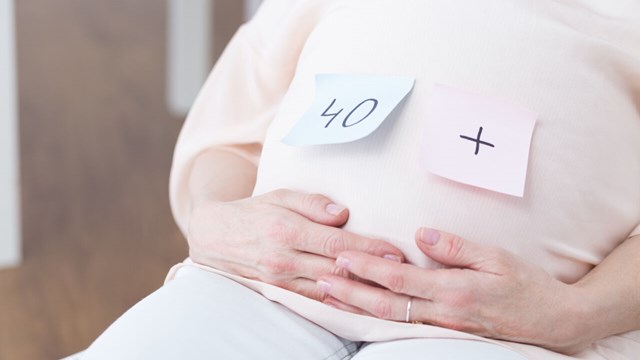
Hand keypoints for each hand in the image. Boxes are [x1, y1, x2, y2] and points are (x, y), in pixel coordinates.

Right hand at [187, 189, 403, 300]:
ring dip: (360, 291)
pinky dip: (337, 303)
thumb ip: (312, 204)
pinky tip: (359, 304)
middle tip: (403, 273)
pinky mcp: (278, 291)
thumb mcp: (280, 195)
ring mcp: (280, 279)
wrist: (213, 236)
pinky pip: (313, 301)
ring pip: (328, 289)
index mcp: (287, 229)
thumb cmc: (253, 211)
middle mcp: (284, 258)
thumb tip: (343, 214)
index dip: (369, 249)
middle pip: (337, 268)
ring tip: (388, 291)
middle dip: (372, 272)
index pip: (336, 242)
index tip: (395, 251)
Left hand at [317, 228, 597, 353]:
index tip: (342, 255)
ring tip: (329, 296)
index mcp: (454, 289)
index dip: (368, 267)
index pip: (400, 278)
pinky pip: (402, 326)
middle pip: (385, 304)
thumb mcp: (497, 258)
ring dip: (356, 307)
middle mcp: (443, 311)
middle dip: (350, 291)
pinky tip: (360, 311)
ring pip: (389, 320)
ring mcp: (442, 326)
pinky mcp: (445, 332)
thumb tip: (422, 234)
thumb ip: (457, 247)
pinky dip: (376, 319)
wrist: (553, 320)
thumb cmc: (526, 284)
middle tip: (320, 278)